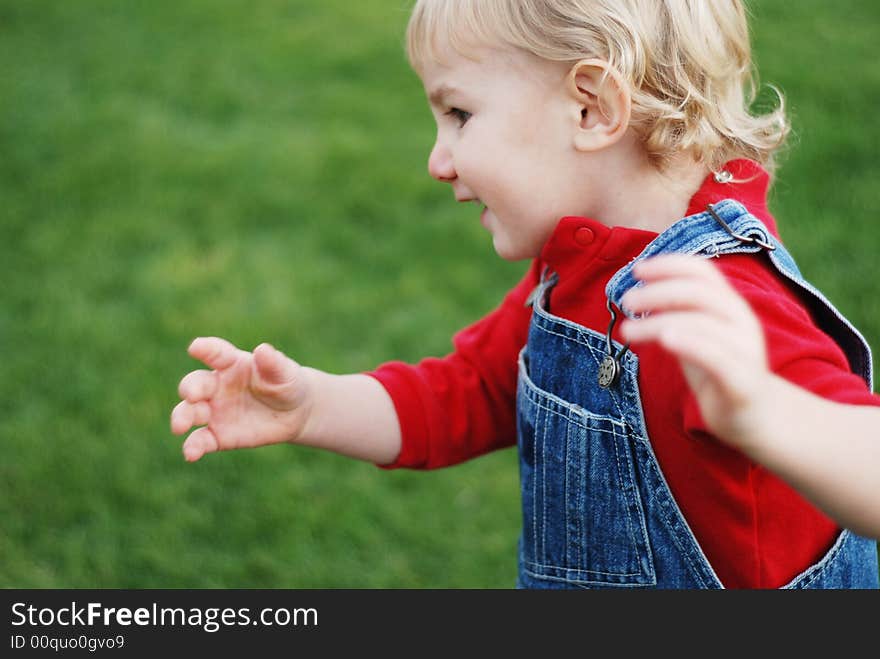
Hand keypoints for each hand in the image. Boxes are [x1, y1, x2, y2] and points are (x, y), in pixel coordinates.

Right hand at [171, 337, 313, 461]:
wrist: (294, 413)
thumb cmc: (286, 384)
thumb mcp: (285, 373)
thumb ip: (273, 363)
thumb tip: (262, 350)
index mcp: (232, 364)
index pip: (216, 353)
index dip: (206, 349)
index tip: (196, 347)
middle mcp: (216, 386)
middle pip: (195, 384)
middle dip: (190, 389)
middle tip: (192, 395)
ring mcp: (214, 411)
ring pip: (190, 412)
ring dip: (182, 417)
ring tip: (179, 427)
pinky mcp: (218, 435)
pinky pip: (201, 441)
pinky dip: (193, 447)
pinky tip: (191, 454)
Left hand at [619, 254, 770, 444]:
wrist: (757, 416)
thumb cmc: (719, 371)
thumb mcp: (694, 335)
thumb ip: (675, 314)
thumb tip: (639, 293)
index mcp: (730, 305)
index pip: (703, 272)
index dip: (670, 265)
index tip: (637, 270)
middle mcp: (741, 321)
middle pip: (699, 293)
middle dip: (658, 292)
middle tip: (626, 300)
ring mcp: (745, 350)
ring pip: (701, 323)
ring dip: (658, 321)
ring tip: (628, 329)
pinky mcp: (741, 380)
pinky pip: (716, 356)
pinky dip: (689, 343)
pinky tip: (665, 339)